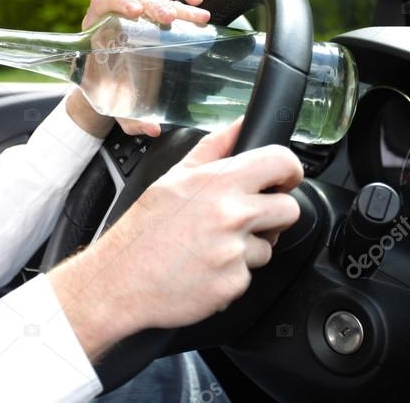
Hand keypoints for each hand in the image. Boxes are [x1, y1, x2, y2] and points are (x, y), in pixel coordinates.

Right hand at [47, 116, 303, 359]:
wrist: (121, 279)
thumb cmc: (144, 229)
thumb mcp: (174, 176)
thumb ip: (214, 147)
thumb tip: (241, 124)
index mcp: (219, 182)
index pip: (281, 162)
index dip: (289, 171)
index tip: (283, 179)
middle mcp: (231, 215)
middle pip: (289, 209)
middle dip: (273, 214)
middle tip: (245, 218)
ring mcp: (234, 253)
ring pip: (269, 246)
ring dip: (248, 247)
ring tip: (211, 246)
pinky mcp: (234, 285)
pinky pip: (249, 274)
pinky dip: (231, 273)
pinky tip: (205, 267)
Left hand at [65, 0, 211, 137]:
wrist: (108, 87)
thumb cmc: (106, 90)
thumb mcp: (114, 105)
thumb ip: (131, 119)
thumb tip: (152, 129)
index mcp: (97, 30)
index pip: (103, 4)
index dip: (117, 3)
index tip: (134, 12)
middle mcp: (118, 17)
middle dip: (154, 6)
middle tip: (169, 19)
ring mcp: (138, 14)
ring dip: (177, 3)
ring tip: (197, 17)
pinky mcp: (155, 15)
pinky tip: (198, 4)